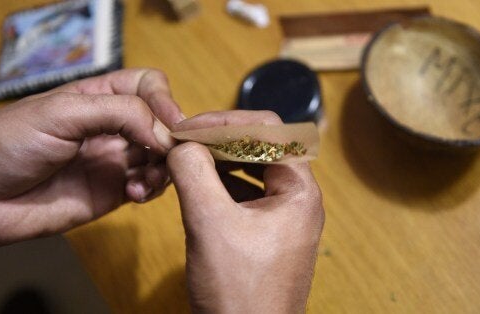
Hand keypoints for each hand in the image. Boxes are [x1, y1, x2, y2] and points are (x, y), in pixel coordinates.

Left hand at [0, 68, 183, 248]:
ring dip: (164, 167)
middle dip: (172, 138)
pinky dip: (152, 189)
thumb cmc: (7, 144)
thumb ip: (119, 113)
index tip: (173, 124)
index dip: (164, 100)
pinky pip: (149, 187)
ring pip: (162, 157)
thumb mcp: (62, 113)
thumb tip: (167, 133)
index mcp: (97, 97)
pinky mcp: (113, 193)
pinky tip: (135, 194)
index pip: (147, 86)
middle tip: (168, 156)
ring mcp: (114, 160)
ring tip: (144, 181)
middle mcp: (111, 126)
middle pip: (162, 122)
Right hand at [167, 111, 324, 312]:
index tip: (189, 127)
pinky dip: (220, 184)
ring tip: (185, 156)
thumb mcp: (211, 224)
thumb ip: (194, 173)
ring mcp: (283, 218)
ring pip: (251, 170)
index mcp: (299, 191)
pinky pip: (245, 195)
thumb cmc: (239, 292)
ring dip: (218, 160)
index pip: (269, 130)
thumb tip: (180, 141)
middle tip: (183, 139)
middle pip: (261, 147)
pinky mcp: (266, 235)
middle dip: (220, 139)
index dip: (227, 121)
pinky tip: (195, 183)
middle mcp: (297, 199)